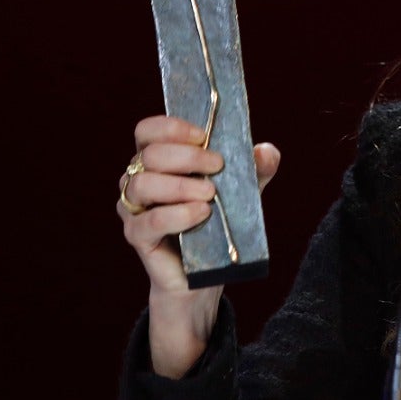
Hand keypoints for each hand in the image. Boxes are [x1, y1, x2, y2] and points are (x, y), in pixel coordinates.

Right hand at [117, 115, 279, 375]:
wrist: (208, 272)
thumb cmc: (218, 222)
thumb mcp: (241, 192)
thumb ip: (254, 170)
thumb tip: (266, 151)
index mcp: (158, 161)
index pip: (147, 131)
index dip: (171, 127)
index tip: (203, 134)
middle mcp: (138, 180)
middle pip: (148, 154)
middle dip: (186, 156)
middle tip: (217, 166)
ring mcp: (134, 209)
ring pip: (141, 185)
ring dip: (178, 185)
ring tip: (209, 195)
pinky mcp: (137, 237)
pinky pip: (148, 221)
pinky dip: (175, 214)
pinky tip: (200, 214)